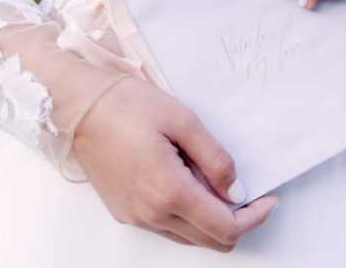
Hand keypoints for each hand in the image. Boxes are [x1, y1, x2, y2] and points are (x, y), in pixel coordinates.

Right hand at [72, 77, 279, 251]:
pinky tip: (186, 180)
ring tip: (210, 178)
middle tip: (249, 192)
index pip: (226, 228)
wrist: (76, 106)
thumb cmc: (124, 104)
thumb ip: (215, 159)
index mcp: (169, 192)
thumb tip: (236, 191)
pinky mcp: (125, 212)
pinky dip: (187, 214)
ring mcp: (135, 216)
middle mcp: (151, 214)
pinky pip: (168, 227)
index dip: (255, 217)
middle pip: (212, 241)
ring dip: (211, 218)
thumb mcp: (183, 120)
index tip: (269, 200)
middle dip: (238, 220)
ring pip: (190, 237)